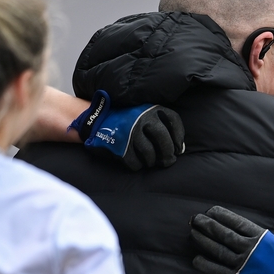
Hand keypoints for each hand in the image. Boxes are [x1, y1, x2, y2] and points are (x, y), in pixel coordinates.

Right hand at [68, 90, 184, 170]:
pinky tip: (137, 162)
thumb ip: (158, 122)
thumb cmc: (122, 116)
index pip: (173, 121)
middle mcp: (142, 119)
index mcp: (150, 108)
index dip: (179, 136)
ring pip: (150, 154)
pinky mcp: (119, 146)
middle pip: (163, 140)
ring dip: (152, 161)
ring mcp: (130, 133)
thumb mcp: (141, 110)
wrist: (95, 118)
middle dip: (168, 153)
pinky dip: (137, 165)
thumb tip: (178, 146)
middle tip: (168, 160)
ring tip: (150, 161)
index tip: (178, 146)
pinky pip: (134, 163)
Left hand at [190, 202, 273, 273]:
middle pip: (224, 234)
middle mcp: (250, 249)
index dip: (222, 216)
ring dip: (204, 241)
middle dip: (208, 225)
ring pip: (218, 250)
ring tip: (193, 232)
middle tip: (196, 219)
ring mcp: (243, 265)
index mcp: (262, 238)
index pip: (237, 223)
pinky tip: (196, 259)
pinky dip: (206, 265)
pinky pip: (218, 271)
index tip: (211, 210)